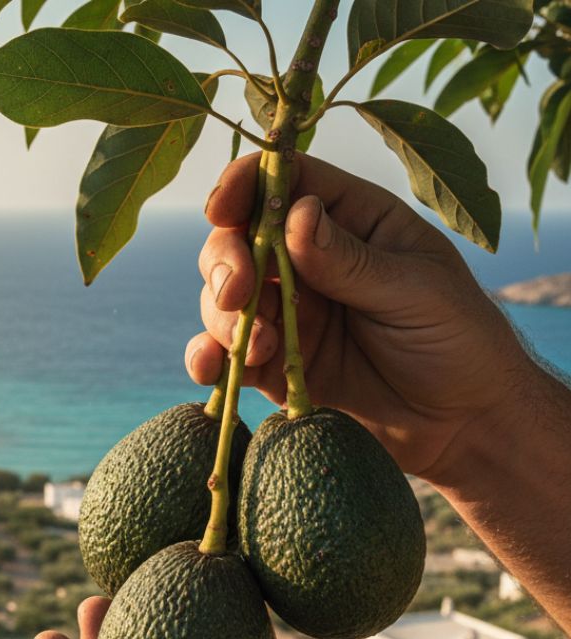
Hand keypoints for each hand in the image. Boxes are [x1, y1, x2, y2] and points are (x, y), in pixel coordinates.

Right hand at [186, 153, 531, 480]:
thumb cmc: (456, 338)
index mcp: (351, 220)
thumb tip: (294, 217)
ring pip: (224, 299)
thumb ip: (350, 260)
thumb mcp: (414, 289)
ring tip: (255, 347)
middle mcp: (309, 261)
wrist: (461, 422)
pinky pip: (226, 355)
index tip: (221, 208)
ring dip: (223, 318)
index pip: (286, 182)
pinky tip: (211, 368)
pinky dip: (209, 359)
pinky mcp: (275, 366)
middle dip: (225, 261)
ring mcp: (288, 314)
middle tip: (235, 292)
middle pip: (239, 239)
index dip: (245, 185)